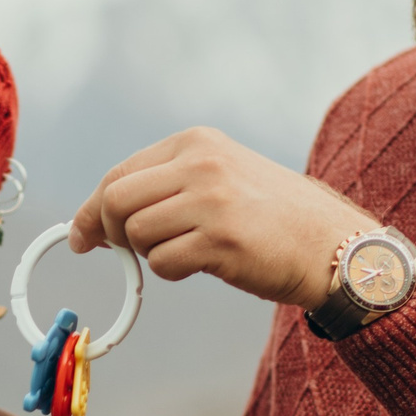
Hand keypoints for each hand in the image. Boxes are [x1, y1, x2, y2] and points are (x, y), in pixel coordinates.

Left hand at [69, 127, 374, 309]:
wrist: (333, 244)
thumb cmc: (272, 217)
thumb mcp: (221, 176)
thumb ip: (167, 185)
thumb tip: (99, 215)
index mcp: (196, 143)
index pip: (120, 174)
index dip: (91, 209)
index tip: (82, 235)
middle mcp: (201, 164)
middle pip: (115, 200)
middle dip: (105, 232)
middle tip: (115, 252)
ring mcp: (211, 201)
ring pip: (136, 234)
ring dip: (147, 254)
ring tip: (183, 252)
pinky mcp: (221, 241)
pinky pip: (162, 263)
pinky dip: (171, 272)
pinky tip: (203, 264)